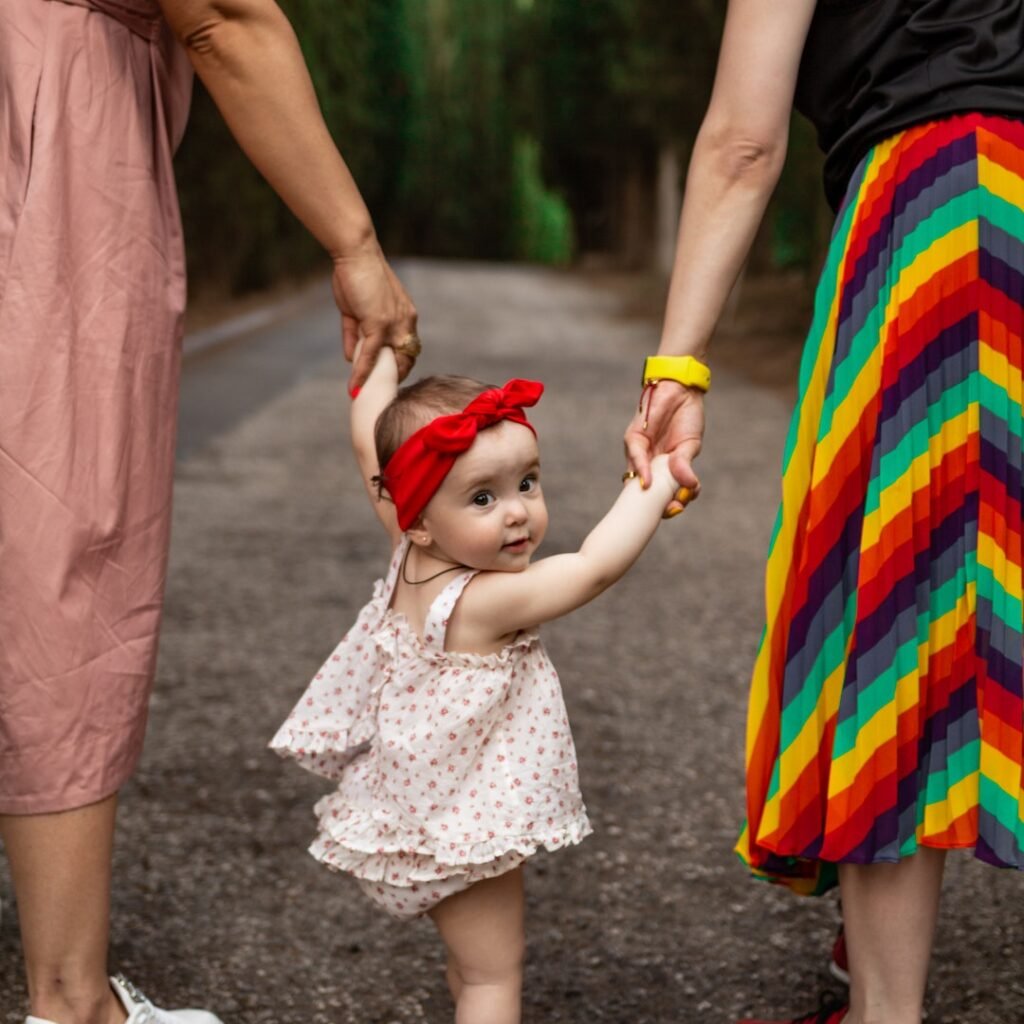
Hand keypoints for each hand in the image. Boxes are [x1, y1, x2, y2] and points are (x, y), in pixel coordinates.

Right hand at [331, 239, 418, 391]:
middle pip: (405, 360)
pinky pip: (371, 355)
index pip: (408, 349)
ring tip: (366, 396)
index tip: (389, 379)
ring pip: (388, 361)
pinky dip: (361, 372)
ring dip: (376, 380)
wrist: (356, 253)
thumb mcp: (355, 311)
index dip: (399, 366)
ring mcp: (394, 324)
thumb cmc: (355, 277)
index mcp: (405, 317)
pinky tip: (354, 387)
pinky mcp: (379, 324)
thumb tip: (351, 357)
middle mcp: (406, 322)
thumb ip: (355, 335)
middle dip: (393, 378)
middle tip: (379, 393)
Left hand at [623, 381, 703, 515]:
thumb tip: (690, 485)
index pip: (659, 491)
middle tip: (670, 511)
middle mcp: (648, 462)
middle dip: (655, 504)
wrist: (681, 390)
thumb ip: (685, 465)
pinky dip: (642, 471)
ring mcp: (640, 451)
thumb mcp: (690, 445)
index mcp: (662, 467)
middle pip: (645, 490)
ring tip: (661, 502)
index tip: (676, 511)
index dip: (666, 504)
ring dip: (648, 492)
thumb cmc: (686, 417)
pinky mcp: (633, 438)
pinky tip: (648, 482)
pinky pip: (635, 456)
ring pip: (637, 477)